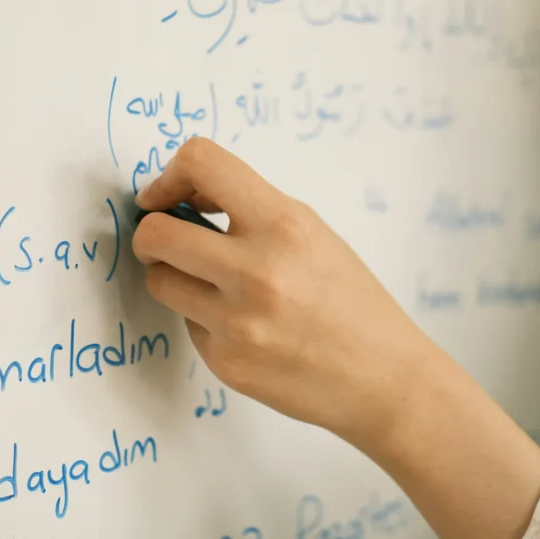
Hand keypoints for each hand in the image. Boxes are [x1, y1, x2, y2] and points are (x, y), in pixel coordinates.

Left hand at [131, 137, 539, 538]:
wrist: (385, 377)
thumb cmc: (352, 300)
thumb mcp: (312, 234)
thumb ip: (252, 212)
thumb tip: (181, 200)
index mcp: (285, 224)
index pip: (201, 163)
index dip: (171, 176)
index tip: (167, 196)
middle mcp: (257, 270)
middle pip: (154, 233)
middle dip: (154, 232)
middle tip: (171, 242)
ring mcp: (239, 322)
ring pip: (159, 281)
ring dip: (176, 277)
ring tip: (215, 285)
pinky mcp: (227, 363)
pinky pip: (186, 324)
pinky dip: (205, 320)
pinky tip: (247, 328)